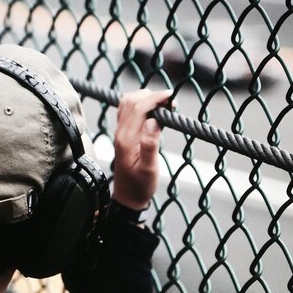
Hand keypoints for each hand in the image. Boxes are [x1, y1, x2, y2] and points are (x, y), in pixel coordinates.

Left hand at [111, 88, 172, 210]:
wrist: (128, 197)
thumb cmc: (140, 186)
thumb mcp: (149, 169)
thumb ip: (150, 145)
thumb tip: (154, 121)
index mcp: (126, 139)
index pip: (138, 107)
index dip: (156, 98)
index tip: (172, 97)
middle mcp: (120, 132)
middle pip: (132, 100)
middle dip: (153, 95)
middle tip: (171, 102)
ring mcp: (120, 131)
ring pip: (128, 102)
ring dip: (146, 97)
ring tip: (164, 104)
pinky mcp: (123, 133)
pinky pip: (128, 110)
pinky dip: (141, 103)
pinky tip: (154, 110)